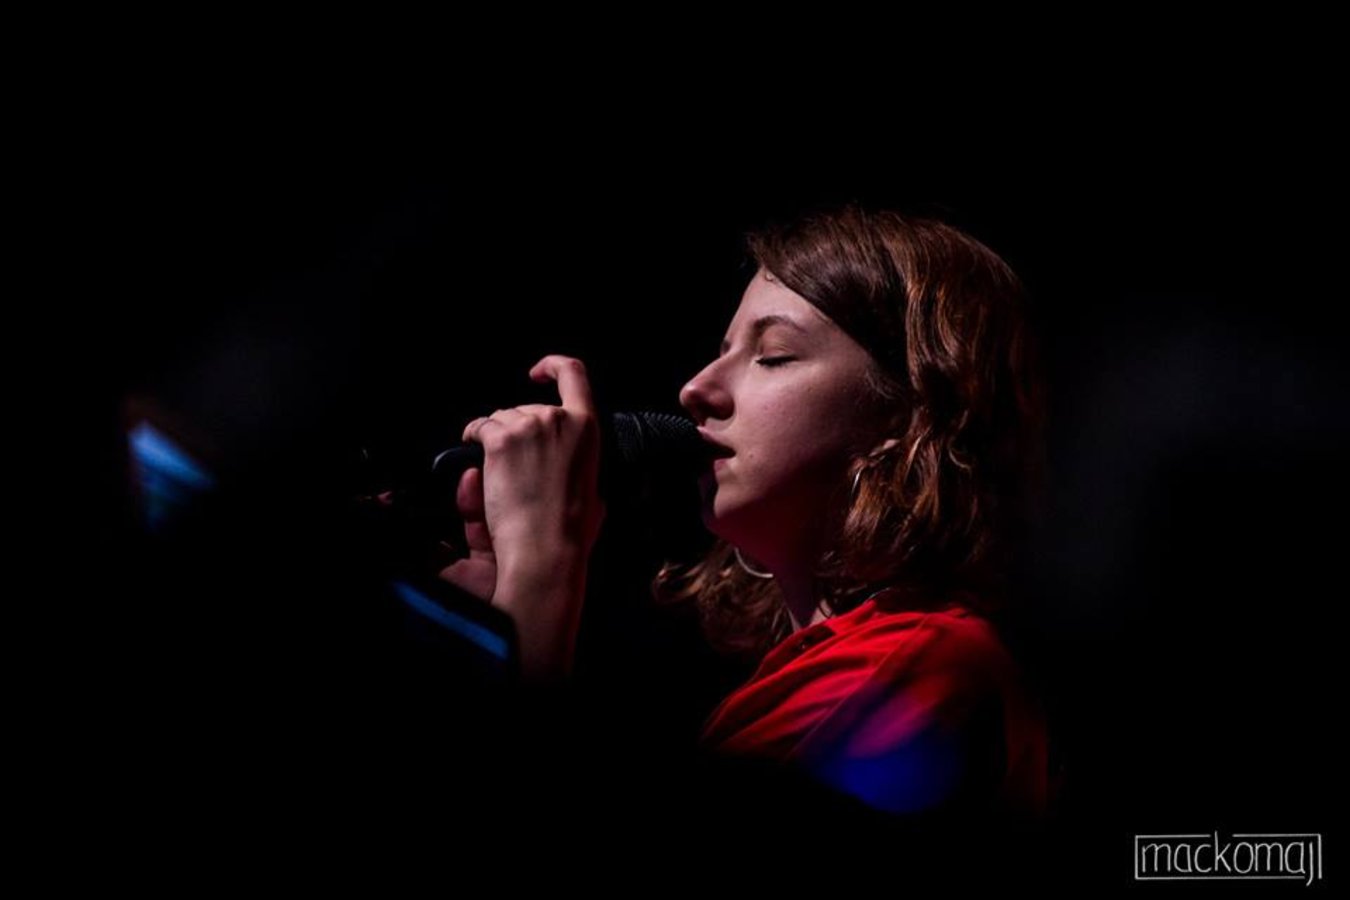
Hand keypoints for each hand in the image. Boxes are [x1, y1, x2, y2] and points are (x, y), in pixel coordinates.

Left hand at [437, 355, 605, 679]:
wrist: (545, 550)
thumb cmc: (570, 532)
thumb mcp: (595, 493)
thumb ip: (585, 470)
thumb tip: (580, 474)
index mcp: (587, 429)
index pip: (574, 375)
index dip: (553, 366)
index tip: (538, 373)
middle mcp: (559, 419)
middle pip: (525, 407)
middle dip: (514, 429)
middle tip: (512, 466)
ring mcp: (529, 426)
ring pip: (499, 418)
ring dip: (493, 438)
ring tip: (499, 473)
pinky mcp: (501, 439)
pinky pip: (478, 427)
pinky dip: (472, 437)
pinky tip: (474, 454)